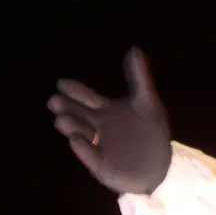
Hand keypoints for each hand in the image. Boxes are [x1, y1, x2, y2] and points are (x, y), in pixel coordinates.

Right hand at [48, 47, 172, 194]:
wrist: (162, 165)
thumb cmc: (151, 132)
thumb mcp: (148, 102)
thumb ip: (140, 77)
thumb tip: (134, 48)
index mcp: (107, 112)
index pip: (87, 99)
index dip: (75, 91)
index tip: (61, 83)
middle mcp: (98, 127)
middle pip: (79, 115)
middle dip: (67, 108)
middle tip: (53, 101)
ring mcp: (98, 146)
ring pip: (81, 134)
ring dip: (72, 126)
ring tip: (61, 119)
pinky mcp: (101, 166)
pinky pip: (91, 156)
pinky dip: (83, 148)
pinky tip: (76, 139)